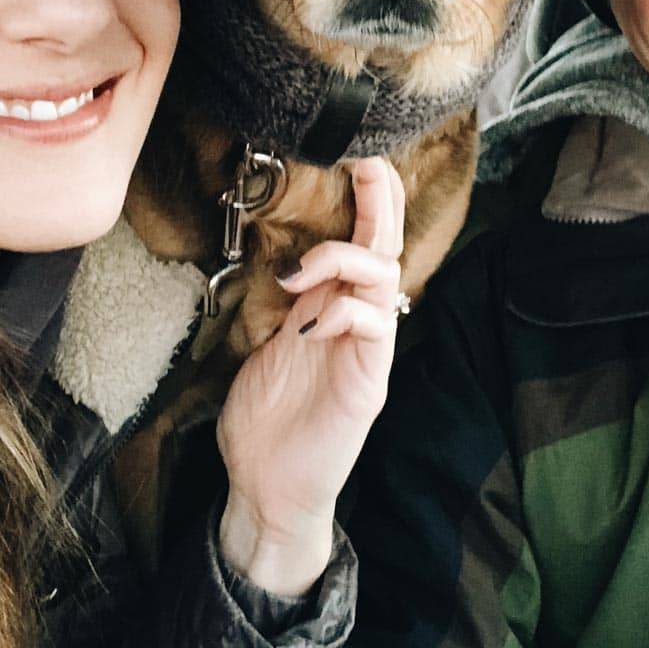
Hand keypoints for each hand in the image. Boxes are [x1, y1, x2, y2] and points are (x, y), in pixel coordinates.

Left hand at [216, 157, 404, 595]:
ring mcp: (367, 351)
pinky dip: (345, 313)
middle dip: (380, 205)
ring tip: (303, 272)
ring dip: (347, 260)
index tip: (354, 160)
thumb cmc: (264, 422)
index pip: (357, 245)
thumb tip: (276, 258)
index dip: (363, 203)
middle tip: (368, 166)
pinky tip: (310, 325)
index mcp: (329, 310)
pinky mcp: (369, 382)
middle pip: (384, 250)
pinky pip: (374, 328)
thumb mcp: (263, 346)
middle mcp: (356, 323)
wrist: (267, 488)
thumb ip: (280, 306)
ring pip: (384, 281)